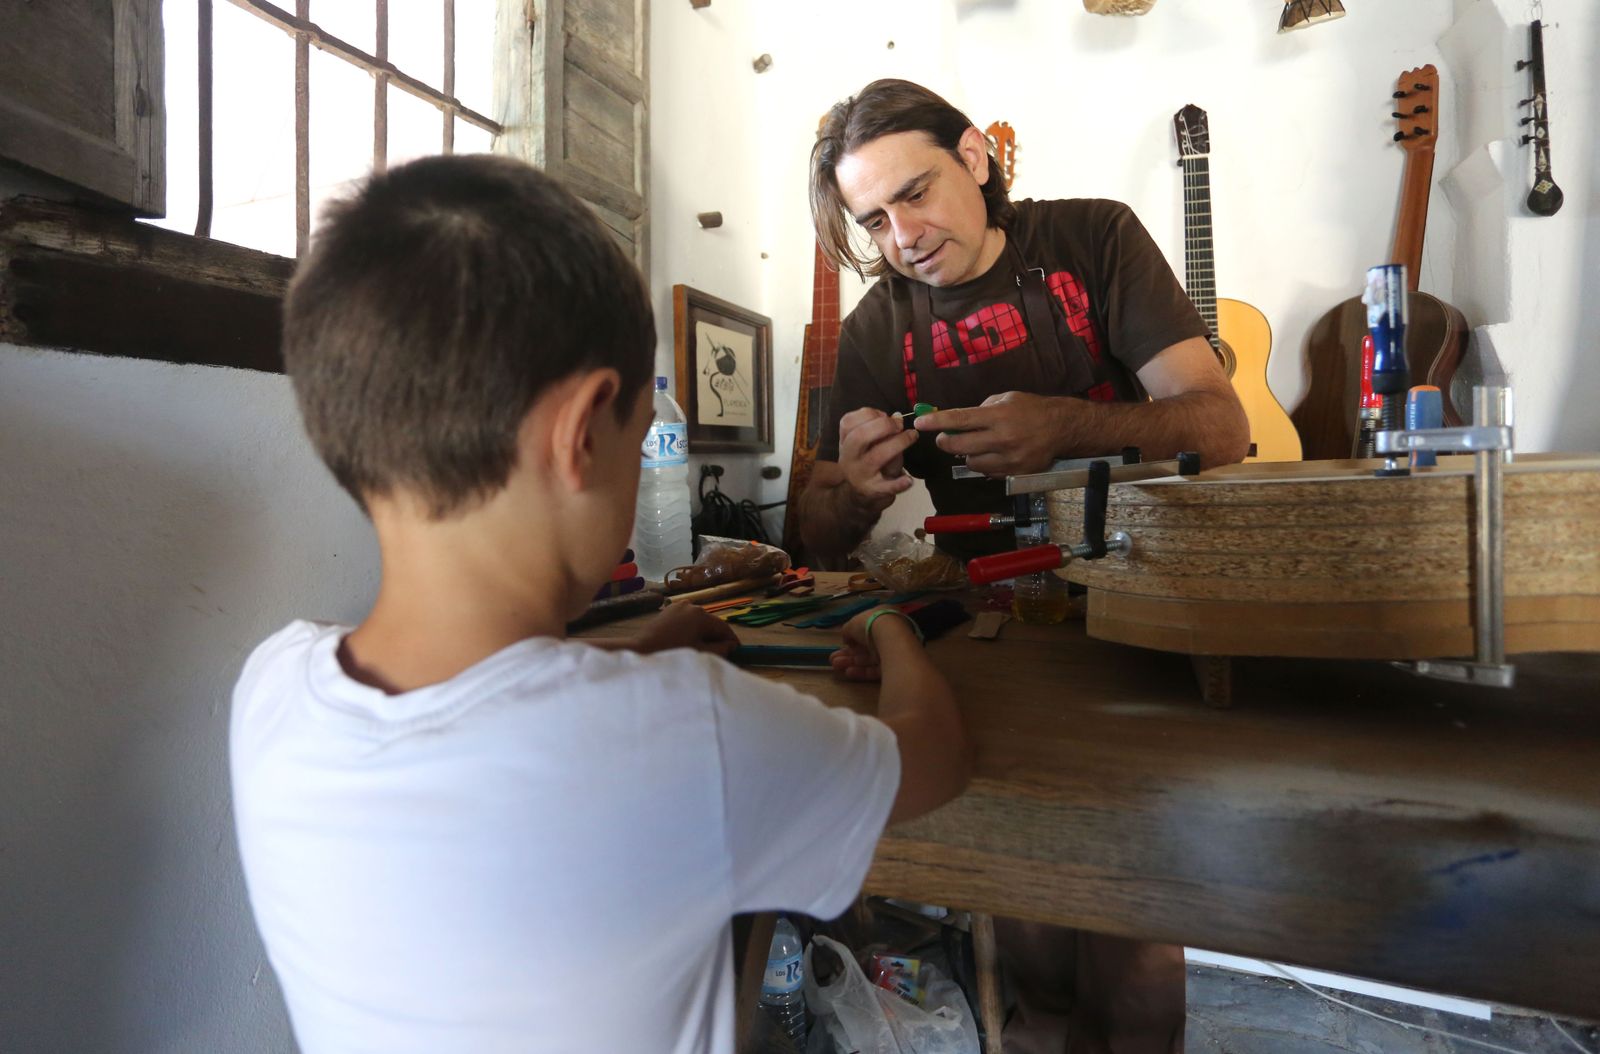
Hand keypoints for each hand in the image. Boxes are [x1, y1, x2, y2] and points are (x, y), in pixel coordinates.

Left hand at [631, 602, 738, 657]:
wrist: (641, 651)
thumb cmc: (672, 653)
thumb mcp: (700, 653)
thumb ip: (720, 649)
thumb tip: (730, 645)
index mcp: (701, 615)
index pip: (723, 627)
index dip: (732, 640)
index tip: (738, 650)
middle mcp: (691, 605)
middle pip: (711, 623)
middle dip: (716, 637)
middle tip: (720, 653)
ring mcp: (677, 606)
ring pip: (698, 621)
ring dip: (703, 634)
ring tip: (703, 649)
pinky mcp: (667, 611)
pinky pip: (686, 620)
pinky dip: (691, 630)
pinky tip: (688, 642)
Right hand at [830, 606, 918, 681]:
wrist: (891, 639)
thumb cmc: (871, 624)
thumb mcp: (852, 623)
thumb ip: (847, 631)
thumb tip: (847, 639)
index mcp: (882, 617)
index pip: (866, 628)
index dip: (852, 637)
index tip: (842, 644)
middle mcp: (890, 633)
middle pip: (866, 645)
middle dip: (848, 653)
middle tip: (833, 659)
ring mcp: (893, 650)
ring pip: (869, 658)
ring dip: (851, 662)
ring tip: (835, 665)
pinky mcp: (895, 666)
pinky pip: (876, 668)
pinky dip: (862, 671)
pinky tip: (848, 672)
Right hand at [838, 407, 918, 511]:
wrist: (859, 493)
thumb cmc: (866, 460)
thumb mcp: (866, 444)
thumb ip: (879, 428)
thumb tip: (898, 417)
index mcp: (845, 442)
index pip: (847, 422)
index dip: (869, 413)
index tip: (885, 415)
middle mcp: (848, 458)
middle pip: (859, 437)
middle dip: (883, 425)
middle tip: (900, 425)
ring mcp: (859, 475)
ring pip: (876, 457)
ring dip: (897, 443)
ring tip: (913, 436)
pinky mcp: (873, 491)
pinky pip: (886, 487)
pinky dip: (898, 484)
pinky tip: (909, 480)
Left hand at [915, 392, 1066, 476]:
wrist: (1061, 429)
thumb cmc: (1032, 409)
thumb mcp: (1007, 398)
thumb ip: (982, 409)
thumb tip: (959, 421)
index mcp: (999, 416)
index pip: (960, 420)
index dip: (937, 422)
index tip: (920, 423)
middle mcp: (1002, 439)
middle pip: (959, 447)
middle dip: (945, 443)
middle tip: (944, 439)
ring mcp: (1008, 459)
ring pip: (971, 463)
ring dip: (967, 455)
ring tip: (977, 446)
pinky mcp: (1014, 473)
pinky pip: (987, 473)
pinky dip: (984, 465)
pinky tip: (992, 454)